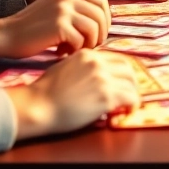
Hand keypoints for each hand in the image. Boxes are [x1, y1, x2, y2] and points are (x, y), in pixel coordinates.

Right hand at [0, 0, 110, 57]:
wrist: (7, 34)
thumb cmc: (32, 28)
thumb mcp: (55, 9)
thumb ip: (75, 8)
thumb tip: (102, 22)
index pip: (101, 1)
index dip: (105, 20)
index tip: (99, 34)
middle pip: (100, 16)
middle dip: (100, 34)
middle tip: (89, 46)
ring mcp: (63, 9)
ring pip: (94, 29)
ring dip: (88, 43)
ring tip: (75, 49)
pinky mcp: (59, 25)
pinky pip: (80, 41)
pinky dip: (74, 50)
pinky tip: (61, 52)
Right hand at [5, 50, 140, 139]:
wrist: (37, 106)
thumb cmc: (44, 92)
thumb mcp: (63, 68)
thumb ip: (81, 67)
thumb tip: (93, 77)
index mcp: (87, 55)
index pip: (114, 58)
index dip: (121, 72)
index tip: (121, 83)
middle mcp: (97, 63)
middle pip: (127, 68)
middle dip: (130, 82)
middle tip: (128, 94)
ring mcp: (103, 78)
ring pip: (131, 83)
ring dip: (132, 95)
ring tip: (127, 106)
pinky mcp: (106, 96)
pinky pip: (131, 98)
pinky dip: (132, 106)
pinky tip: (124, 114)